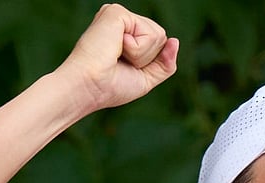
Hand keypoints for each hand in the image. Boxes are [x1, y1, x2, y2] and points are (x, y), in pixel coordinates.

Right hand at [56, 4, 178, 112]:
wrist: (89, 88)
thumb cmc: (110, 87)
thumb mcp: (145, 79)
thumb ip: (164, 63)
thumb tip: (175, 40)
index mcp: (125, 35)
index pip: (157, 44)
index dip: (147, 63)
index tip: (121, 69)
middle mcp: (121, 22)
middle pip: (160, 37)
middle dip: (146, 58)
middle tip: (119, 63)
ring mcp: (118, 16)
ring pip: (157, 35)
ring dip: (141, 55)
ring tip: (116, 56)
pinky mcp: (116, 12)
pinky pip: (148, 32)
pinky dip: (136, 49)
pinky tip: (115, 48)